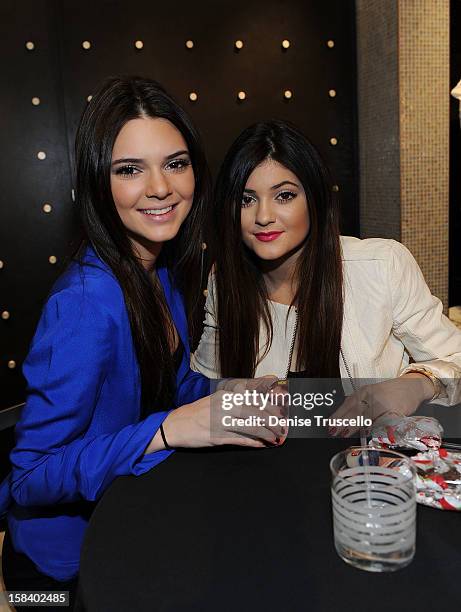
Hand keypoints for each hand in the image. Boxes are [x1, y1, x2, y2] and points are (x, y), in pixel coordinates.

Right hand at [158, 376, 288, 449]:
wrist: (175, 425)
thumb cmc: (199, 412)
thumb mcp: (218, 399)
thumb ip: (238, 399)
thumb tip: (261, 399)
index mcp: (226, 395)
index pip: (255, 398)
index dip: (272, 405)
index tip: (283, 411)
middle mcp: (224, 406)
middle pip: (256, 412)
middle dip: (273, 421)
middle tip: (283, 428)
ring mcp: (220, 422)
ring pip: (250, 427)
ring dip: (266, 433)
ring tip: (276, 438)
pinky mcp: (216, 437)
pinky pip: (240, 440)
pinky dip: (253, 443)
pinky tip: (262, 445)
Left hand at [329, 373, 434, 437]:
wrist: (411, 387)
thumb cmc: (387, 393)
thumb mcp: (370, 394)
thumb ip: (358, 405)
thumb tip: (342, 419)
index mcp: (364, 392)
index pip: (348, 404)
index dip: (338, 415)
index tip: (329, 424)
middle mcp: (372, 396)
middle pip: (356, 410)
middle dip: (344, 422)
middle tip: (334, 431)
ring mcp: (384, 402)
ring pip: (367, 415)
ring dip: (355, 425)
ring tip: (345, 433)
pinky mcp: (396, 410)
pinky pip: (383, 420)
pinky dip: (376, 427)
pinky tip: (367, 432)